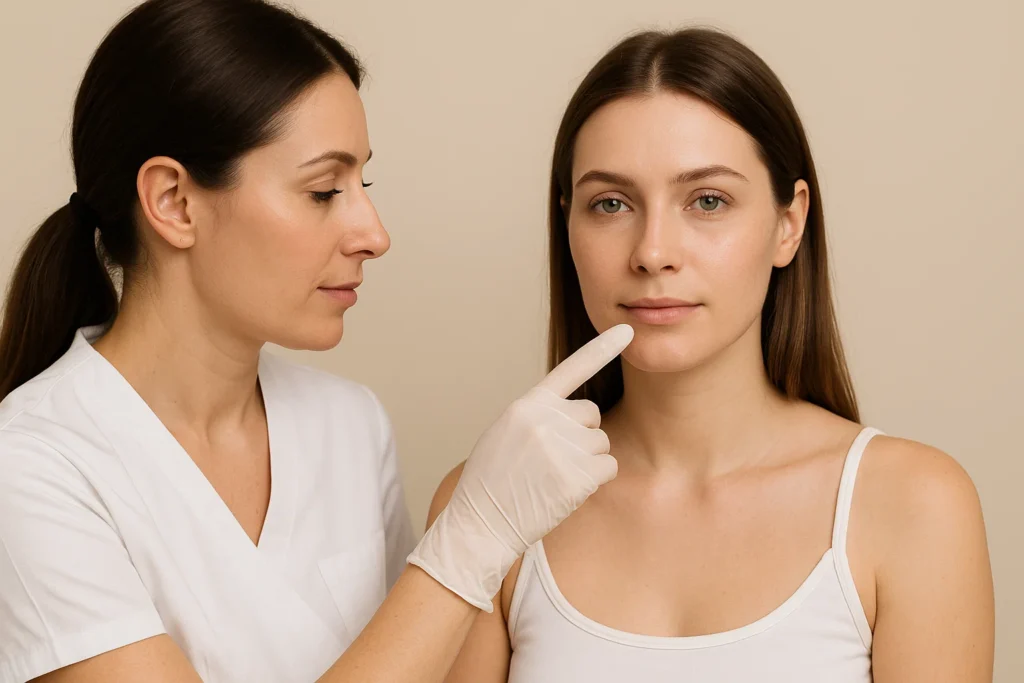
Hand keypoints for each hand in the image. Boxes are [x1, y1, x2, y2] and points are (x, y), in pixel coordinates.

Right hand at [407, 324, 633, 610]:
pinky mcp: (576, 476)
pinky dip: (595, 480)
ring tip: (552, 478)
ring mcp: (562, 448)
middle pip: (591, 414)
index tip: (628, 331)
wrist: (480, 523)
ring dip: (587, 460)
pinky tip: (567, 490)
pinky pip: (607, 467)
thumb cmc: (490, 483)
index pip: (571, 369)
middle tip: (553, 460)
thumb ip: (535, 416)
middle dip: (582, 434)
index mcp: (526, 406)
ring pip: (601, 442)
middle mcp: (546, 420)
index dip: (602, 349)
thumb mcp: (504, 434)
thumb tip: (569, 412)